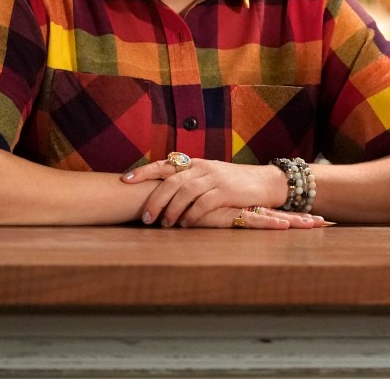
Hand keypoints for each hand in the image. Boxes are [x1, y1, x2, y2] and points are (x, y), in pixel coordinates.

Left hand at [120, 155, 322, 228]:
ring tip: (163, 224)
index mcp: (196, 164)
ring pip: (184, 192)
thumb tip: (161, 193)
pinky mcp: (226, 191)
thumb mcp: (210, 178)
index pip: (165, 164)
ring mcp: (214, 178)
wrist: (264, 182)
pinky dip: (191, 215)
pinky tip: (185, 225)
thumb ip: (189, 182)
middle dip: (154, 199)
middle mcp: (203, 168)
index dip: (144, 171)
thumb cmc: (233, 185)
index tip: (125, 180)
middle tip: (145, 218)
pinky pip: (203, 203)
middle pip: (171, 181)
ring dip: (171, 209)